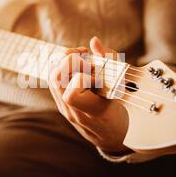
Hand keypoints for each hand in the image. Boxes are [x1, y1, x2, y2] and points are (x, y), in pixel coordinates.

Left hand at [48, 37, 130, 153]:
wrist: (111, 135)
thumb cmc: (122, 110)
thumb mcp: (124, 88)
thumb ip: (110, 62)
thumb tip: (93, 41)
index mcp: (93, 112)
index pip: (72, 94)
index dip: (82, 78)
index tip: (97, 77)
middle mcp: (75, 111)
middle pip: (56, 78)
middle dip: (70, 60)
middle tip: (86, 58)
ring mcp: (65, 108)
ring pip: (52, 78)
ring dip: (65, 61)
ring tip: (82, 59)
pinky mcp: (61, 103)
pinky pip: (53, 80)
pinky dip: (63, 67)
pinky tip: (78, 66)